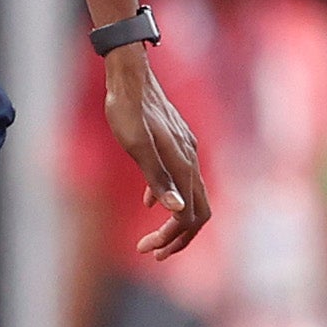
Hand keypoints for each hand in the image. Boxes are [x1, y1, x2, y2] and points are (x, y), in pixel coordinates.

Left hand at [103, 45, 209, 256]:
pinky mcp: (177, 144)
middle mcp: (191, 160)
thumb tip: (176, 211)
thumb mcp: (135, 146)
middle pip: (198, 212)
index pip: (190, 217)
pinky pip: (180, 180)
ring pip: (191, 197)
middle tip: (154, 253)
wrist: (130, 73)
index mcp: (183, 164)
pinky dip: (168, 198)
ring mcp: (186, 151)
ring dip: (174, 221)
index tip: (148, 250)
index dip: (171, 238)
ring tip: (151, 237)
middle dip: (179, 238)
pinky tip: (148, 201)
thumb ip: (156, 179)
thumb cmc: (128, 108)